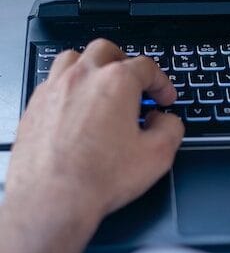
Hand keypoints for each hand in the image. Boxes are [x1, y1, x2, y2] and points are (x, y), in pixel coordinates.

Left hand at [0, 40, 182, 252]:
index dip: (161, 82)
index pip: (146, 67)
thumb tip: (166, 120)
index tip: (164, 98)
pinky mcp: (34, 107)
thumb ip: (171, 128)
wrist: (52, 201)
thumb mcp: (158, 155)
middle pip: (107, 50)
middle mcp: (83, 78)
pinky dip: (68, 87)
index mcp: (116, 82)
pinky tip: (76, 107)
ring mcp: (54, 89)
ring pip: (74, 58)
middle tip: (134, 83)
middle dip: (125, 62)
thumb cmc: (99, 178)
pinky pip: (52, 82)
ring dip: (92, 67)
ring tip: (101, 85)